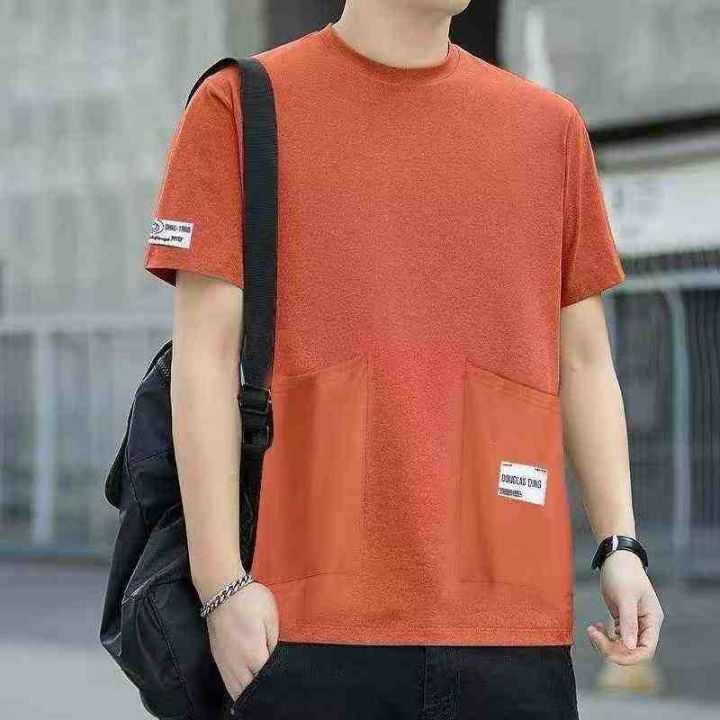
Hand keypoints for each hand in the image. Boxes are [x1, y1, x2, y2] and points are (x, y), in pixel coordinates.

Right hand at [205, 581, 279, 700]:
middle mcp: (237, 665)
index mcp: (253, 654)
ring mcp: (225, 664)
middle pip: (250, 691)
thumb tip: (277, 662)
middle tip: (275, 687)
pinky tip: (247, 686)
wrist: (222, 590)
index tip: (285, 681)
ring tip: (262, 690)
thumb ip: (275, 644)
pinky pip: (228, 684)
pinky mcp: (218, 659)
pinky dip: (238, 689)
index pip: (267, 681)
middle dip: (262, 691)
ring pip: (236, 692)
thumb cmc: (250, 600)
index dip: (276, 682)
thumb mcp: (271, 617)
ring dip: (249, 693)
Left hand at [587, 549, 663, 664]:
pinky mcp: (622, 620)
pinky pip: (615, 638)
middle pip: (631, 651)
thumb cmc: (624, 572)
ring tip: (592, 630)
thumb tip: (629, 646)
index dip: (629, 657)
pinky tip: (596, 627)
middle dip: (611, 648)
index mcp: (652, 621)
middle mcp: (645, 625)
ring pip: (621, 646)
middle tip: (593, 634)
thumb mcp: (625, 596)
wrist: (617, 558)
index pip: (646, 651)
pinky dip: (604, 637)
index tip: (608, 652)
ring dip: (604, 643)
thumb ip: (628, 621)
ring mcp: (633, 623)